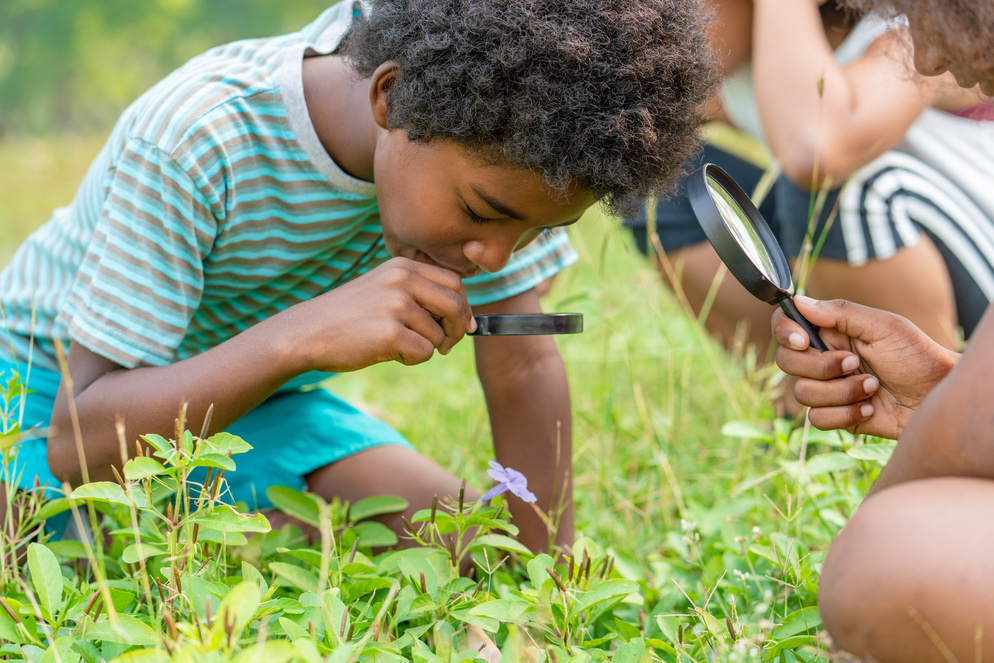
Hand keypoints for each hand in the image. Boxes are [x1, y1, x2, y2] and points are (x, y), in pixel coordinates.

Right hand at [282, 257, 475, 372]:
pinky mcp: (390, 333)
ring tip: (396, 345)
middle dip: (456, 330)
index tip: (462, 324)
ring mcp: (396, 306)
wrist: (306, 332)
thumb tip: (466, 320)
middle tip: (446, 346)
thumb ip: (419, 294)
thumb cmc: (348, 316)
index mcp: (403, 266)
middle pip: (455, 306)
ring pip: (438, 335)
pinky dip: (411, 360)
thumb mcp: (383, 289)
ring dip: (425, 347)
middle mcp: (402, 280)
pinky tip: (389, 353)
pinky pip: (424, 353)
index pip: (455, 283)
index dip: (463, 306)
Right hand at [772, 296, 958, 438]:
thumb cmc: (917, 356)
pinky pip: (817, 419)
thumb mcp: (884, 326)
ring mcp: (828, 388)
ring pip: (802, 393)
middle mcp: (823, 359)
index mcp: (830, 332)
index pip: (786, 326)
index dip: (784, 332)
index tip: (803, 340)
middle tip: (854, 362)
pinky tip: (870, 407)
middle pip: (786, 362)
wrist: (938, 396)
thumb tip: (798, 300)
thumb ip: (840, 312)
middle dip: (821, 366)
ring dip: (841, 392)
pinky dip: (846, 413)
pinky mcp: (836, 415)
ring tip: (873, 386)